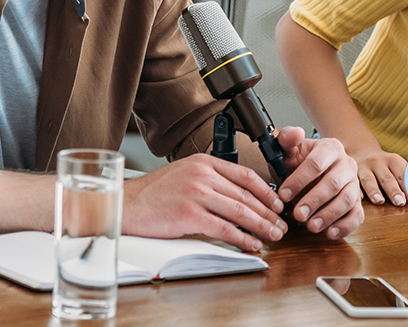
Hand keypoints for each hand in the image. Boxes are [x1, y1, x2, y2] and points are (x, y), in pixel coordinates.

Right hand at [121, 154, 286, 252]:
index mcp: (203, 162)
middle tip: (281, 224)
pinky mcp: (189, 215)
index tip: (277, 204)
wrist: (125, 204)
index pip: (245, 175)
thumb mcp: (183, 174)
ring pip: (240, 211)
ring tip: (273, 235)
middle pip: (246, 195)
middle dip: (268, 212)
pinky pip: (224, 228)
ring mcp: (196, 194)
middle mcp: (202, 175)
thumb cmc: (151, 194)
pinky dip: (242, 238)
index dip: (266, 191)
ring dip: (261, 226)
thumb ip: (208, 181)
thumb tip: (235, 198)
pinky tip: (251, 244)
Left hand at [275, 127, 364, 239]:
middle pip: (333, 183)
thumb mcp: (289, 149)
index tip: (283, 194)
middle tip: (297, 214)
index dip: (299, 180)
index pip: (316, 163)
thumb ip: (287, 139)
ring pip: (348, 200)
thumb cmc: (299, 162)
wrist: (312, 171)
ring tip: (312, 226)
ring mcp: (354, 184)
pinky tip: (330, 233)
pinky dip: (345, 226)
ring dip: (329, 215)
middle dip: (314, 200)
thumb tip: (294, 133)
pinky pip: (357, 215)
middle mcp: (346, 164)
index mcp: (331, 148)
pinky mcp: (358, 203)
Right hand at [351, 146, 407, 207]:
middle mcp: (378, 162)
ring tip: (380, 201)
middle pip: (387, 177)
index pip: (403, 174)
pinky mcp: (351, 174)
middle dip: (394, 190)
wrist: (361, 152)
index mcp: (393, 160)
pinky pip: (353, 183)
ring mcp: (363, 167)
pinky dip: (356, 190)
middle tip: (400, 202)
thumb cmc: (386, 165)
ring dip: (374, 190)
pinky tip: (359, 198)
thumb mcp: (401, 166)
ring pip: (368, 179)